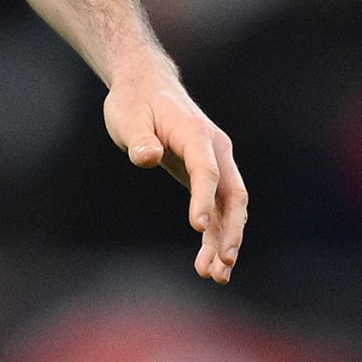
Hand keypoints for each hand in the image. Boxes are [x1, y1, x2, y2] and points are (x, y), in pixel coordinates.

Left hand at [104, 60, 247, 282]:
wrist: (146, 86)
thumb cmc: (134, 102)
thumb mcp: (128, 117)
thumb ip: (139, 139)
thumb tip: (147, 156)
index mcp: (196, 134)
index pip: (206, 170)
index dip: (204, 199)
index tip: (198, 227)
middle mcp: (215, 150)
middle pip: (233, 194)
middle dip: (230, 230)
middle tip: (222, 263)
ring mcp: (215, 164)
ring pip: (230, 208)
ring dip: (225, 241)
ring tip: (215, 276)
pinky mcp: (207, 177)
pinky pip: (219, 210)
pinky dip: (216, 236)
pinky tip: (208, 265)